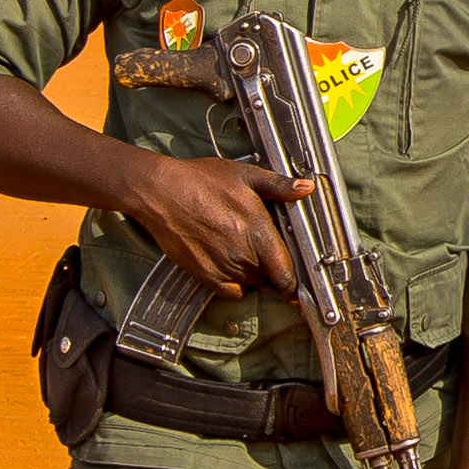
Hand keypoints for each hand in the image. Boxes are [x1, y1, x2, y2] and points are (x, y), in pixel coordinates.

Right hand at [109, 148, 310, 299]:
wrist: (161, 192)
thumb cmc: (202, 181)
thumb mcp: (245, 175)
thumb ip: (278, 186)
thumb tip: (306, 189)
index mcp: (259, 233)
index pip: (286, 273)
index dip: (296, 282)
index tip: (301, 284)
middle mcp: (243, 255)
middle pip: (271, 280)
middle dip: (277, 274)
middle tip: (275, 260)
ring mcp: (223, 268)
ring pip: (253, 285)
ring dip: (258, 277)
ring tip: (253, 258)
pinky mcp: (204, 275)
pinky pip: (231, 292)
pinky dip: (238, 286)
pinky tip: (236, 268)